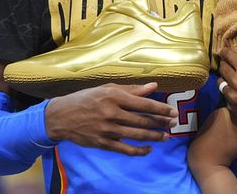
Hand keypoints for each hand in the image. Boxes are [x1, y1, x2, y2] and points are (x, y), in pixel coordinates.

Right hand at [44, 82, 177, 155]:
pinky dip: (139, 151)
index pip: (143, 103)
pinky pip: (125, 149)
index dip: (160, 108)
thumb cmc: (86, 98)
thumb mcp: (107, 88)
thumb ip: (132, 89)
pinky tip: (148, 149)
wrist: (62, 116)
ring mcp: (107, 129)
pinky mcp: (103, 143)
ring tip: (165, 137)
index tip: (172, 111)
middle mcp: (111, 113)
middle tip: (173, 124)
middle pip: (142, 120)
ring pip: (137, 135)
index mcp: (114, 96)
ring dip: (154, 137)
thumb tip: (153, 86)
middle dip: (161, 123)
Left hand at [218, 27, 236, 132]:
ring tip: (235, 77)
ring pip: (221, 82)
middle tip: (232, 64)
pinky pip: (225, 95)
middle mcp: (236, 83)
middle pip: (222, 68)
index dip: (224, 51)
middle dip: (226, 64)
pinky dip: (230, 91)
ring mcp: (233, 97)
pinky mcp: (233, 108)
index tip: (224, 50)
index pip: (225, 54)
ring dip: (226, 78)